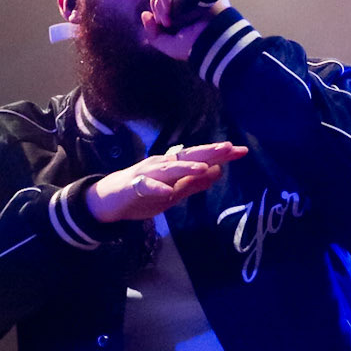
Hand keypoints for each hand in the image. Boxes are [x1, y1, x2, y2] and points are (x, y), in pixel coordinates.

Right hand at [85, 142, 247, 224]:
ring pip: (168, 169)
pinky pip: (145, 186)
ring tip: (204, 167)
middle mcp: (161, 165)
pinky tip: (167, 190)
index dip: (220, 154)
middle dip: (208, 152)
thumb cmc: (142, 195)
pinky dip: (156, 188)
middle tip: (229, 148)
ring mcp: (146, 174)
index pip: (200, 157)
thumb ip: (194, 183)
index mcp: (172, 166)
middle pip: (188, 157)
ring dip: (186, 168)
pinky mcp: (132, 186)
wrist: (108, 202)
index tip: (242, 151)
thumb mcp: (173, 193)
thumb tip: (219, 171)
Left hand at [140, 0, 227, 61]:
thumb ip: (153, 31)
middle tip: (162, 21)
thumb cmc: (193, 46)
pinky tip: (169, 10)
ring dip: (161, 1)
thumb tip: (145, 14)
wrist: (211, 44)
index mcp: (187, 0)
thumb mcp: (167, 42)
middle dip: (157, 2)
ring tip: (166, 20)